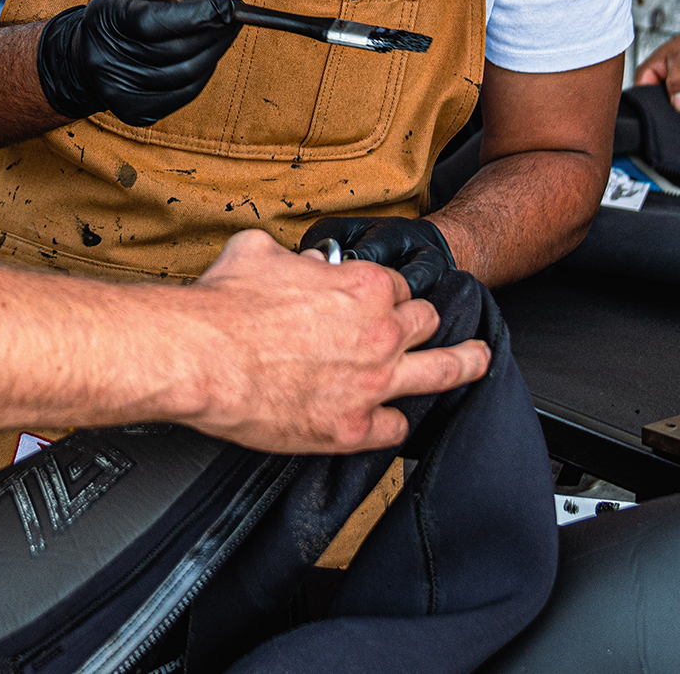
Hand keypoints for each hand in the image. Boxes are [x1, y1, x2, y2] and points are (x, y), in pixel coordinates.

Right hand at [36, 0, 241, 126]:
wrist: (85, 60)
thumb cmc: (119, 18)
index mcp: (107, 21)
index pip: (155, 21)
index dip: (197, 14)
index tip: (230, 5)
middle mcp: (107, 60)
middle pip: (176, 50)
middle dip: (214, 32)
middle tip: (236, 17)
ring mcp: (119, 91)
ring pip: (185, 74)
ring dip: (214, 52)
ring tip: (225, 33)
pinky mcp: (134, 111)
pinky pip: (184, 93)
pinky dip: (204, 73)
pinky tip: (209, 55)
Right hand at [174, 229, 489, 454]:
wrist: (201, 357)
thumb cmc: (224, 306)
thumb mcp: (258, 250)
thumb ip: (291, 254)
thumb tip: (293, 259)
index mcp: (364, 287)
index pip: (399, 287)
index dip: (387, 293)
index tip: (378, 300)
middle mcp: (380, 333)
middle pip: (427, 323)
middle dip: (423, 323)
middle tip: (424, 327)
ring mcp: (372, 384)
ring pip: (442, 372)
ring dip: (464, 365)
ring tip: (478, 361)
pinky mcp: (351, 429)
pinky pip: (395, 428)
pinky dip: (392, 424)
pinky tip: (390, 421)